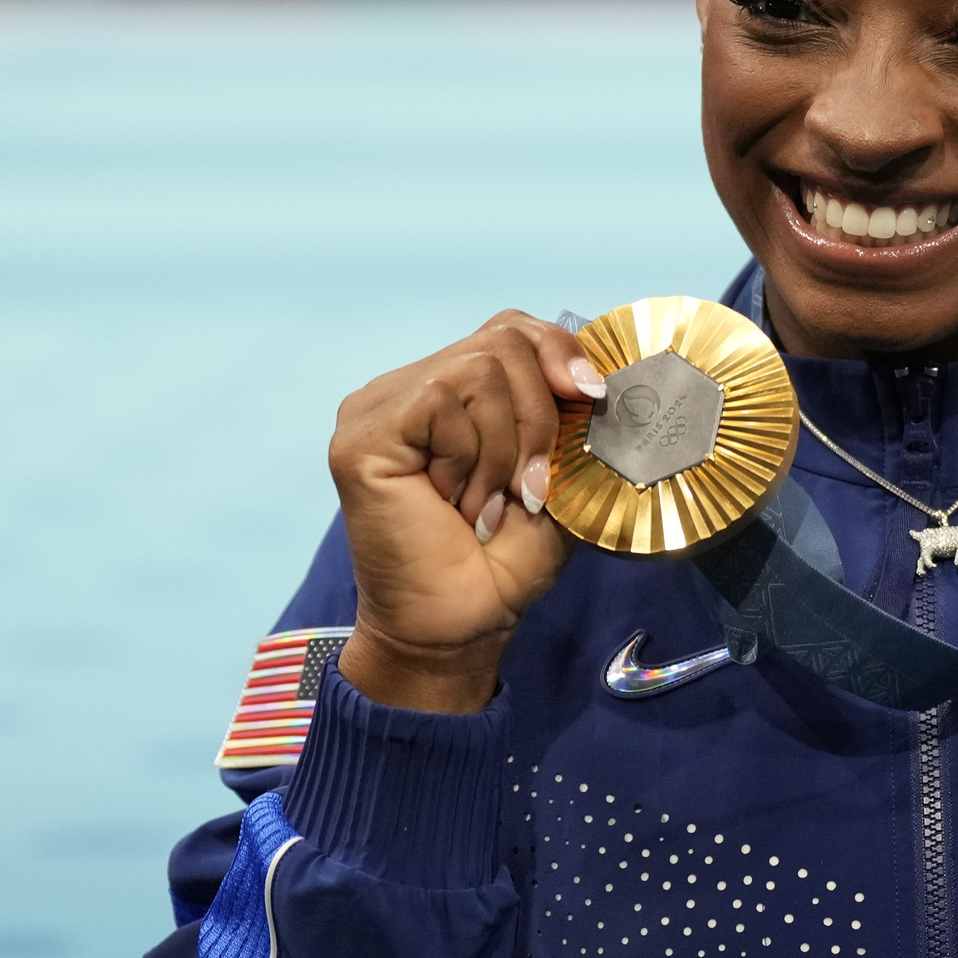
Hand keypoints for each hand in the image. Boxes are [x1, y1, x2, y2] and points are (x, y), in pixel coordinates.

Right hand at [329, 311, 607, 712]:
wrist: (459, 627)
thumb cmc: (502, 561)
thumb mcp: (554, 475)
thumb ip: (565, 417)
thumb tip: (595, 373)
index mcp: (451, 392)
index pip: (511, 330)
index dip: (559, 352)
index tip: (592, 398)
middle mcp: (409, 388)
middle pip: (503, 341)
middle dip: (539, 417)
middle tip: (527, 488)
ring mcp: (379, 407)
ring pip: (478, 369)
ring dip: (504, 448)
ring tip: (485, 504)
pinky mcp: (362, 433)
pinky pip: (443, 400)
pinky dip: (471, 457)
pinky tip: (455, 501)